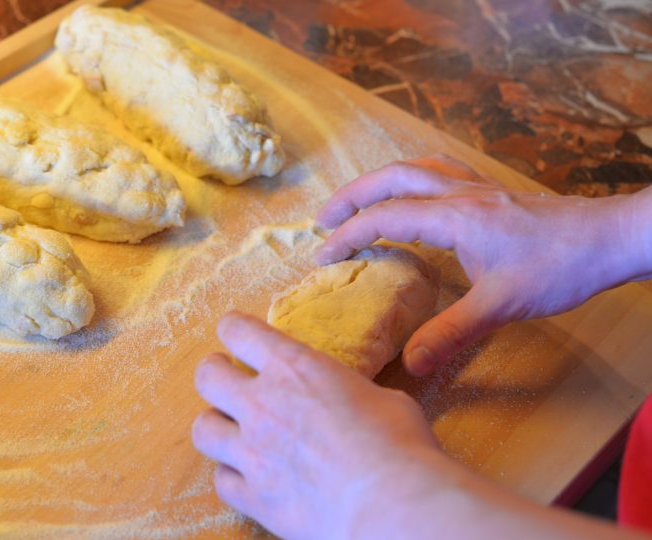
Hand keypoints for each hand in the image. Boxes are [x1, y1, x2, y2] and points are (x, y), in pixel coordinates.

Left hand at [192, 312, 448, 538]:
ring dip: (216, 426)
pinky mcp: (254, 496)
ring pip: (203, 429)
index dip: (232, 330)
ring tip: (230, 430)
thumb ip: (350, 395)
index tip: (235, 334)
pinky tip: (248, 476)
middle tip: (225, 380)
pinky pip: (221, 481)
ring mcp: (252, 452)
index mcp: (295, 368)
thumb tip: (356, 405)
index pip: (239, 331)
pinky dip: (232, 477)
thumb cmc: (400, 447)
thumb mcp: (383, 398)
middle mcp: (263, 404)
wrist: (391, 506)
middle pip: (207, 376)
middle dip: (214, 374)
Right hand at [315, 154, 649, 374]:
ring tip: (358, 201)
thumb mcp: (500, 306)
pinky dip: (413, 177)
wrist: (608, 239)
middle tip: (323, 220)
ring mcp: (476, 188)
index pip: (385, 217)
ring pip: (415, 167)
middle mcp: (459, 194)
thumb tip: (410, 362)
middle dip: (351, 197)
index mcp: (453, 217)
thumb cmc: (558, 268)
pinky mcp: (491, 192)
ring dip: (379, 181)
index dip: (348, 235)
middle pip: (391, 178)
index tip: (322, 255)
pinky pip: (440, 170)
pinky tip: (414, 194)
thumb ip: (450, 332)